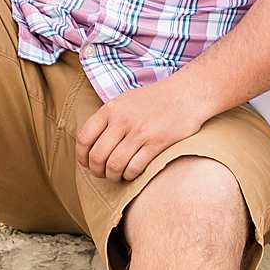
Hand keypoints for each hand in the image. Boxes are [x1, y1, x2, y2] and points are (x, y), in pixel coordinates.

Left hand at [74, 76, 213, 182]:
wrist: (187, 94)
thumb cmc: (155, 100)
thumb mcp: (125, 100)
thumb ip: (108, 118)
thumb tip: (91, 143)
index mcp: (111, 108)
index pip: (84, 138)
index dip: (82, 156)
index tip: (87, 164)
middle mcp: (122, 120)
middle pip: (98, 156)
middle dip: (97, 171)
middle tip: (103, 174)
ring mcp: (140, 132)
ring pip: (114, 165)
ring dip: (113, 176)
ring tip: (118, 175)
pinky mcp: (157, 143)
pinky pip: (134, 168)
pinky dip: (130, 175)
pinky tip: (132, 172)